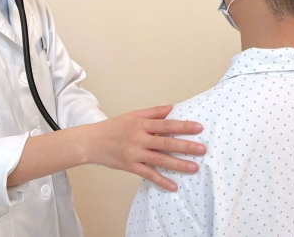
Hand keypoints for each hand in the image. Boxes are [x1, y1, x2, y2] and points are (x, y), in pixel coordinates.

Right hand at [85, 105, 205, 190]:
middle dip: (186, 146)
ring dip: (178, 164)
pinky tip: (174, 186)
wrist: (92, 142)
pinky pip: (148, 174)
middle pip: (166, 142)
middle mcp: (139, 138)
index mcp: (141, 124)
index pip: (166, 124)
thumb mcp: (133, 115)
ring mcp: (135, 153)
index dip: (183, 126)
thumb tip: (172, 108)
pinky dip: (161, 181)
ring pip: (160, 160)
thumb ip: (153, 112)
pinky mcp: (130, 166)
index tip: (199, 128)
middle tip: (202, 150)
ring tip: (194, 168)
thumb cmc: (113, 127)